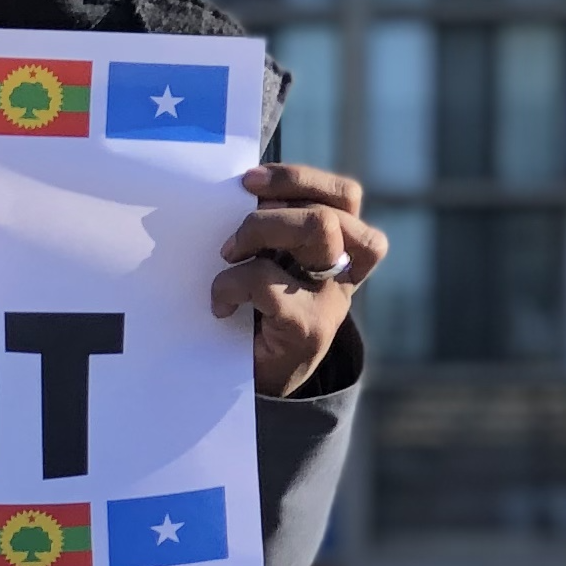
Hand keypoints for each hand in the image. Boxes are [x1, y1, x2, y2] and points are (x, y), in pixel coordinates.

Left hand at [212, 163, 385, 396]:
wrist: (261, 387)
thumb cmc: (257, 319)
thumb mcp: (271, 266)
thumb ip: (269, 233)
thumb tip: (236, 190)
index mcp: (341, 251)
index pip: (344, 196)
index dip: (300, 179)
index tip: (249, 180)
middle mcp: (345, 272)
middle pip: (329, 210)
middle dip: (270, 211)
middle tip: (231, 239)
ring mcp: (331, 300)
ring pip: (318, 228)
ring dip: (259, 230)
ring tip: (227, 257)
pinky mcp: (308, 327)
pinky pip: (269, 281)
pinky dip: (230, 285)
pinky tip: (219, 305)